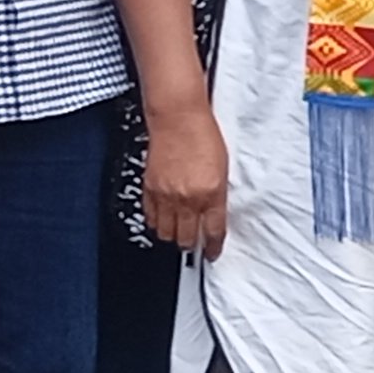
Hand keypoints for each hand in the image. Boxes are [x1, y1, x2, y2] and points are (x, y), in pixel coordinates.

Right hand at [141, 100, 229, 257]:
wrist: (178, 118)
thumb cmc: (203, 137)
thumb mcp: (223, 170)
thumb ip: (218, 196)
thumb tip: (214, 216)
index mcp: (212, 193)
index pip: (214, 232)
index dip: (214, 248)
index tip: (213, 253)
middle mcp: (188, 198)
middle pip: (187, 238)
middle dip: (192, 246)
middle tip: (195, 246)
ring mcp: (167, 195)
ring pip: (166, 233)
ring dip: (173, 237)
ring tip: (179, 234)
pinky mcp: (150, 189)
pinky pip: (150, 217)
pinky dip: (156, 223)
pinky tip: (163, 220)